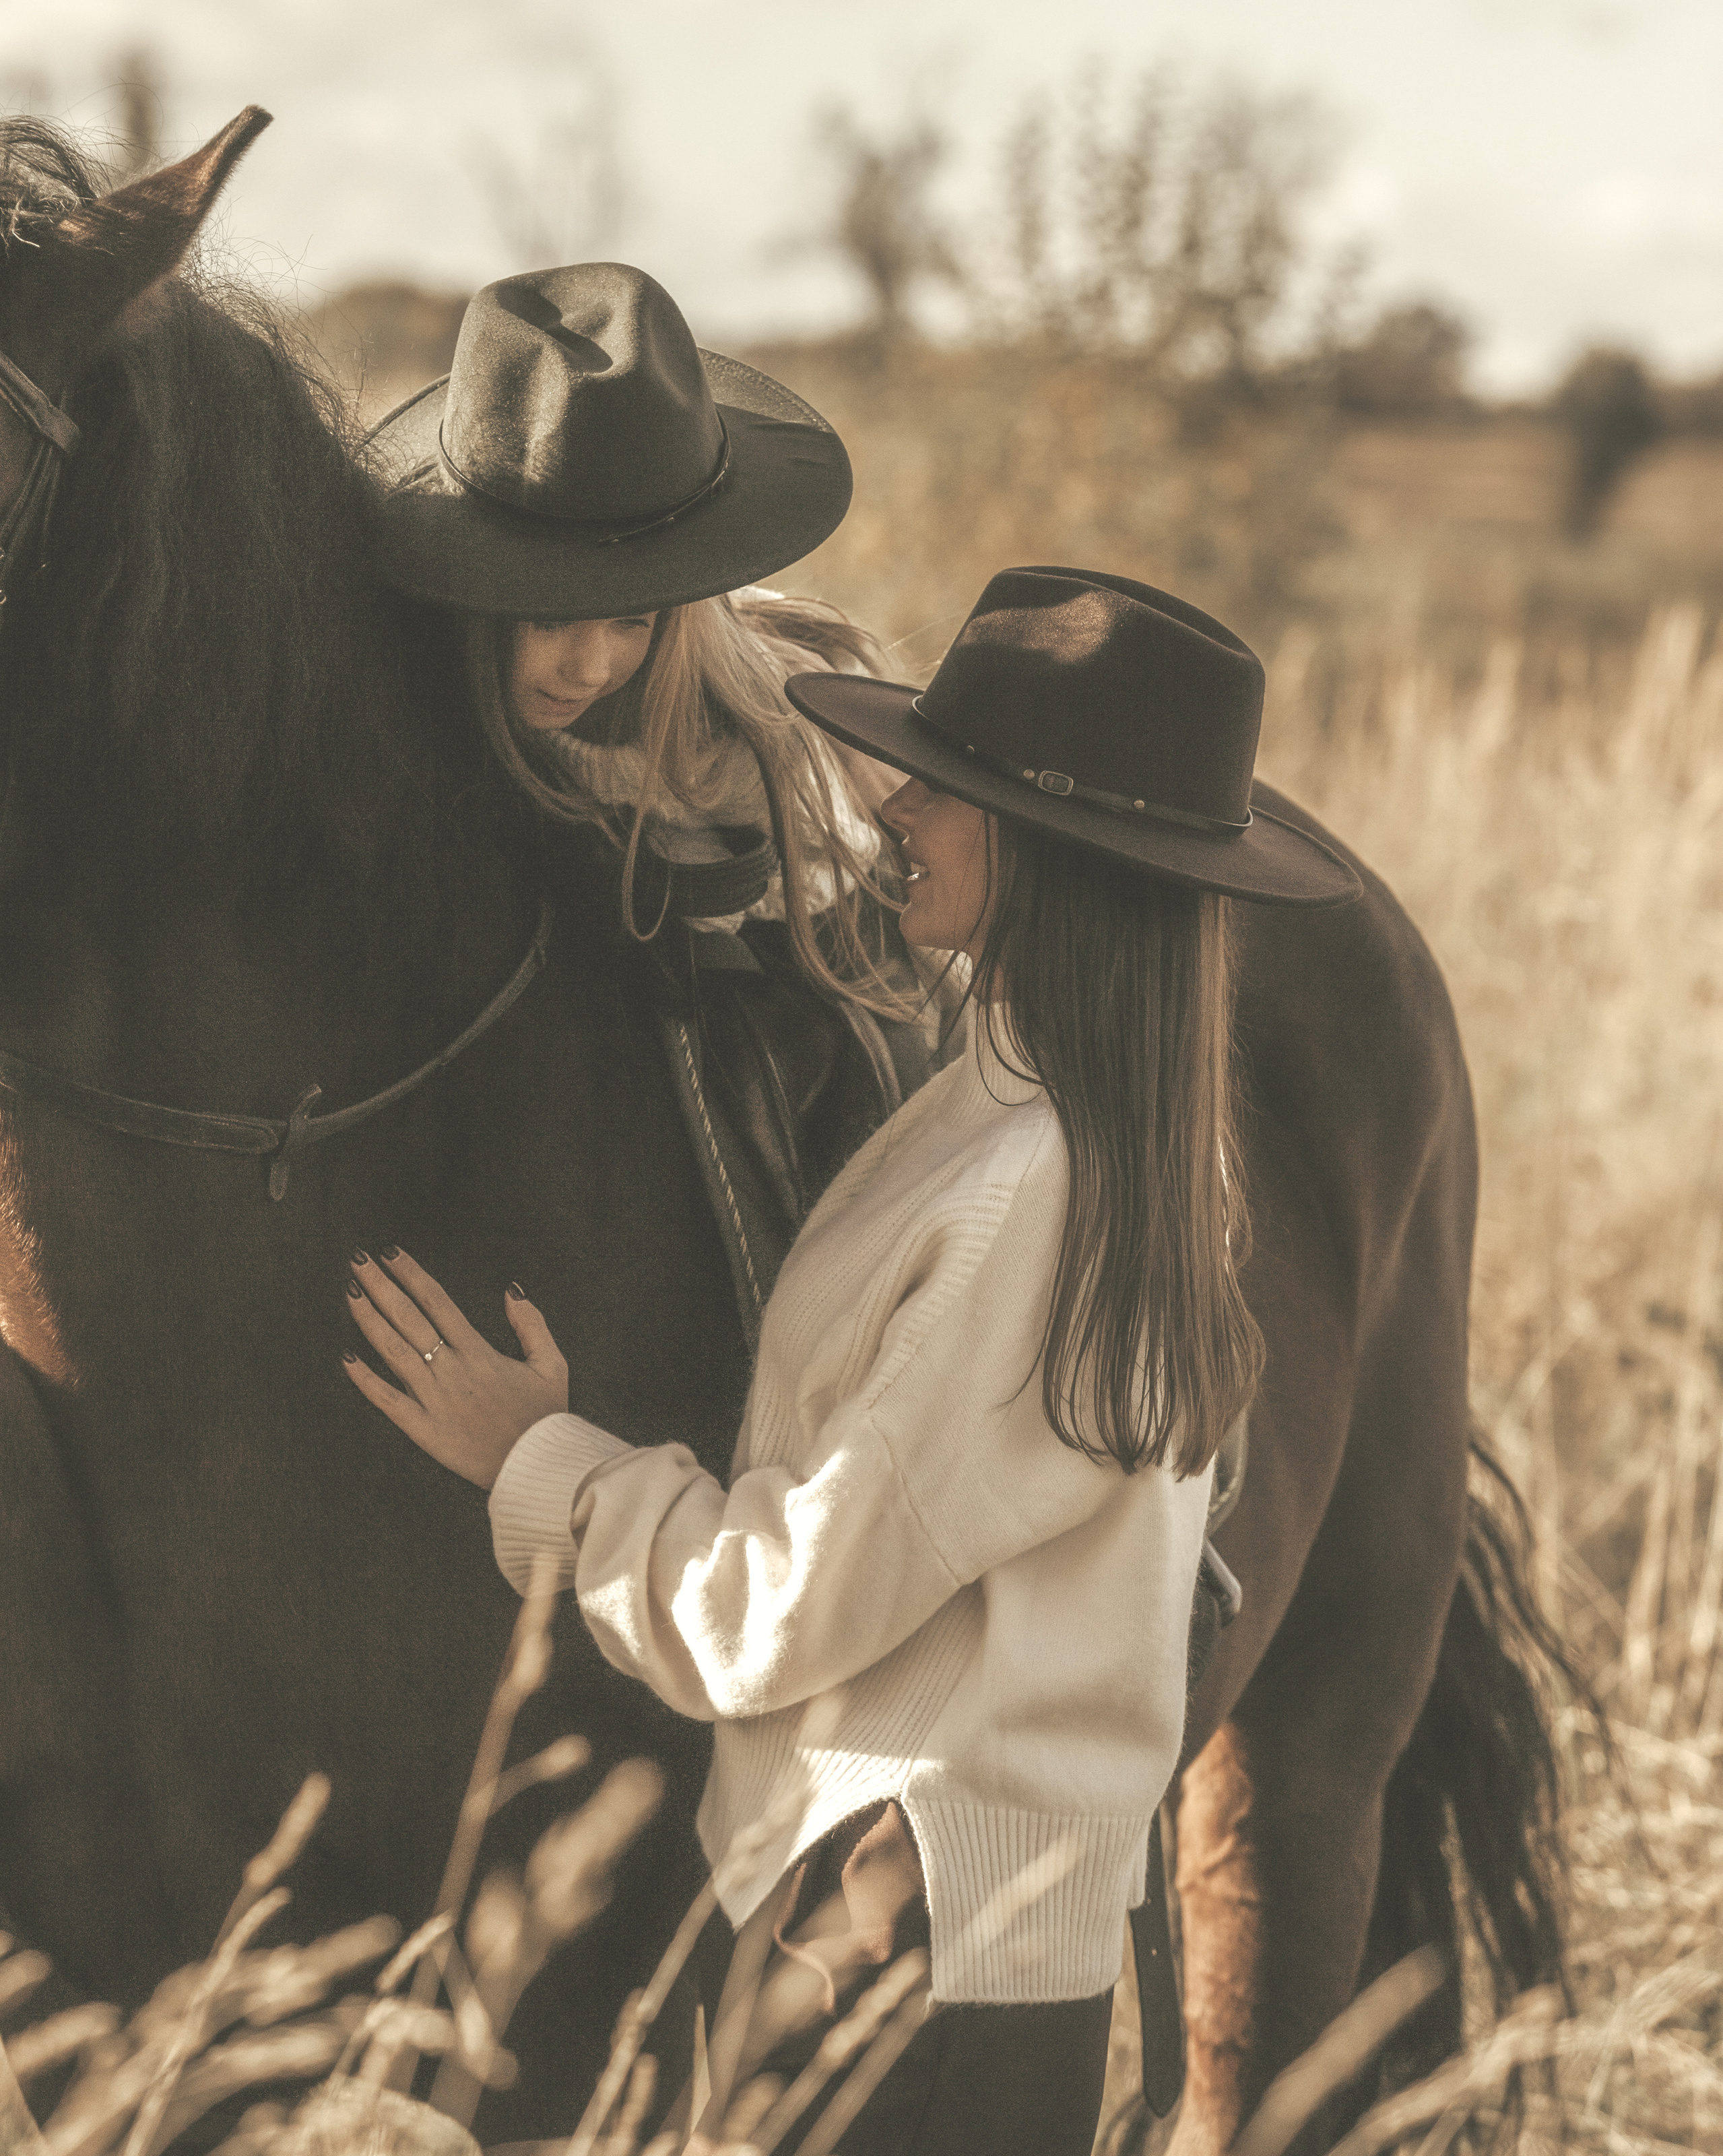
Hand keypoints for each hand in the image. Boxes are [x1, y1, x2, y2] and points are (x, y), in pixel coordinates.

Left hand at [342, 1248, 567, 1489]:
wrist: (536, 1468)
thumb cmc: (546, 1417)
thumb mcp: (552, 1365)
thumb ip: (532, 1324)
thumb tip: (511, 1291)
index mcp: (479, 1352)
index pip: (437, 1302)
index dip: (412, 1275)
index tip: (391, 1253)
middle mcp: (452, 1370)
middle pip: (408, 1318)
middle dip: (381, 1285)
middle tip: (358, 1259)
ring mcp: (434, 1399)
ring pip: (393, 1351)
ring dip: (369, 1319)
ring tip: (350, 1292)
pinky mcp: (424, 1429)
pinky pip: (388, 1401)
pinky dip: (366, 1380)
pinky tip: (347, 1358)